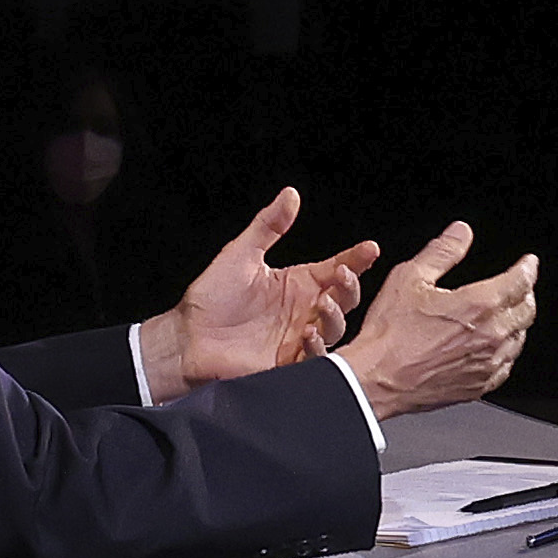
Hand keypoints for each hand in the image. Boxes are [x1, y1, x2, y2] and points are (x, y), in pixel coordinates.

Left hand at [145, 186, 377, 400]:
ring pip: (336, 328)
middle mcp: (304, 310)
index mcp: (298, 284)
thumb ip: (268, 225)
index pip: (336, 269)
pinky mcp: (290, 363)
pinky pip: (316, 358)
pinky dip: (318, 347)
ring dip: (336, 315)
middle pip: (345, 299)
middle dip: (351, 286)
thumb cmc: (211, 298)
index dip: (356, 259)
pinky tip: (309, 333)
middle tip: (342, 275)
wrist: (188, 337)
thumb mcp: (241, 254)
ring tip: (323, 303)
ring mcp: (299, 338)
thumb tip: (290, 195)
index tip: (369, 248)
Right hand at [338, 218, 544, 419]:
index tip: (529, 263)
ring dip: (518, 322)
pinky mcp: (480, 385)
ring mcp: (488, 363)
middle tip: (521, 286)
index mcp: (479, 305)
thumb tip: (461, 232)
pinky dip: (507, 350)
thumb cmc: (390, 333)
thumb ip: (442, 252)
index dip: (528, 269)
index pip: (521, 282)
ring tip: (509, 313)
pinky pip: (507, 365)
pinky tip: (496, 346)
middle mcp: (492, 335)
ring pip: (519, 338)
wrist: (377, 380)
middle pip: (526, 310)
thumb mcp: (410, 278)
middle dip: (526, 294)